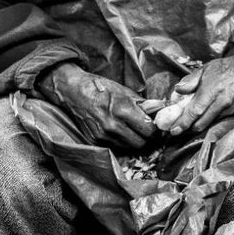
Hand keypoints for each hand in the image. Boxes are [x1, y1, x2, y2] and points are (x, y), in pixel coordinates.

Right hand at [36, 63, 156, 148]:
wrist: (73, 91)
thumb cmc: (99, 87)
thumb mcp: (123, 91)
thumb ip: (143, 104)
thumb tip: (160, 110)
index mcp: (122, 110)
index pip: (149, 130)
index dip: (155, 128)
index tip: (155, 124)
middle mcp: (112, 125)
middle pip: (141, 143)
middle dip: (146, 137)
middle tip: (145, 129)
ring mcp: (102, 135)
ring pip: (129, 147)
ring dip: (133, 140)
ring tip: (132, 129)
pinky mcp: (95, 141)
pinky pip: (116, 146)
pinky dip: (120, 141)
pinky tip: (119, 130)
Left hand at [168, 44, 233, 135]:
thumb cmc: (225, 68)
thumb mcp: (205, 69)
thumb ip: (190, 80)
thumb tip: (177, 90)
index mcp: (211, 90)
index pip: (195, 111)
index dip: (184, 122)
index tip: (174, 130)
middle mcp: (221, 102)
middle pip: (201, 122)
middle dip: (187, 129)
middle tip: (175, 130)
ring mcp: (228, 109)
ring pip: (208, 124)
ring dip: (195, 126)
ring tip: (185, 124)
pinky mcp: (233, 113)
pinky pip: (216, 121)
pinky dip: (206, 121)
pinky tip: (199, 118)